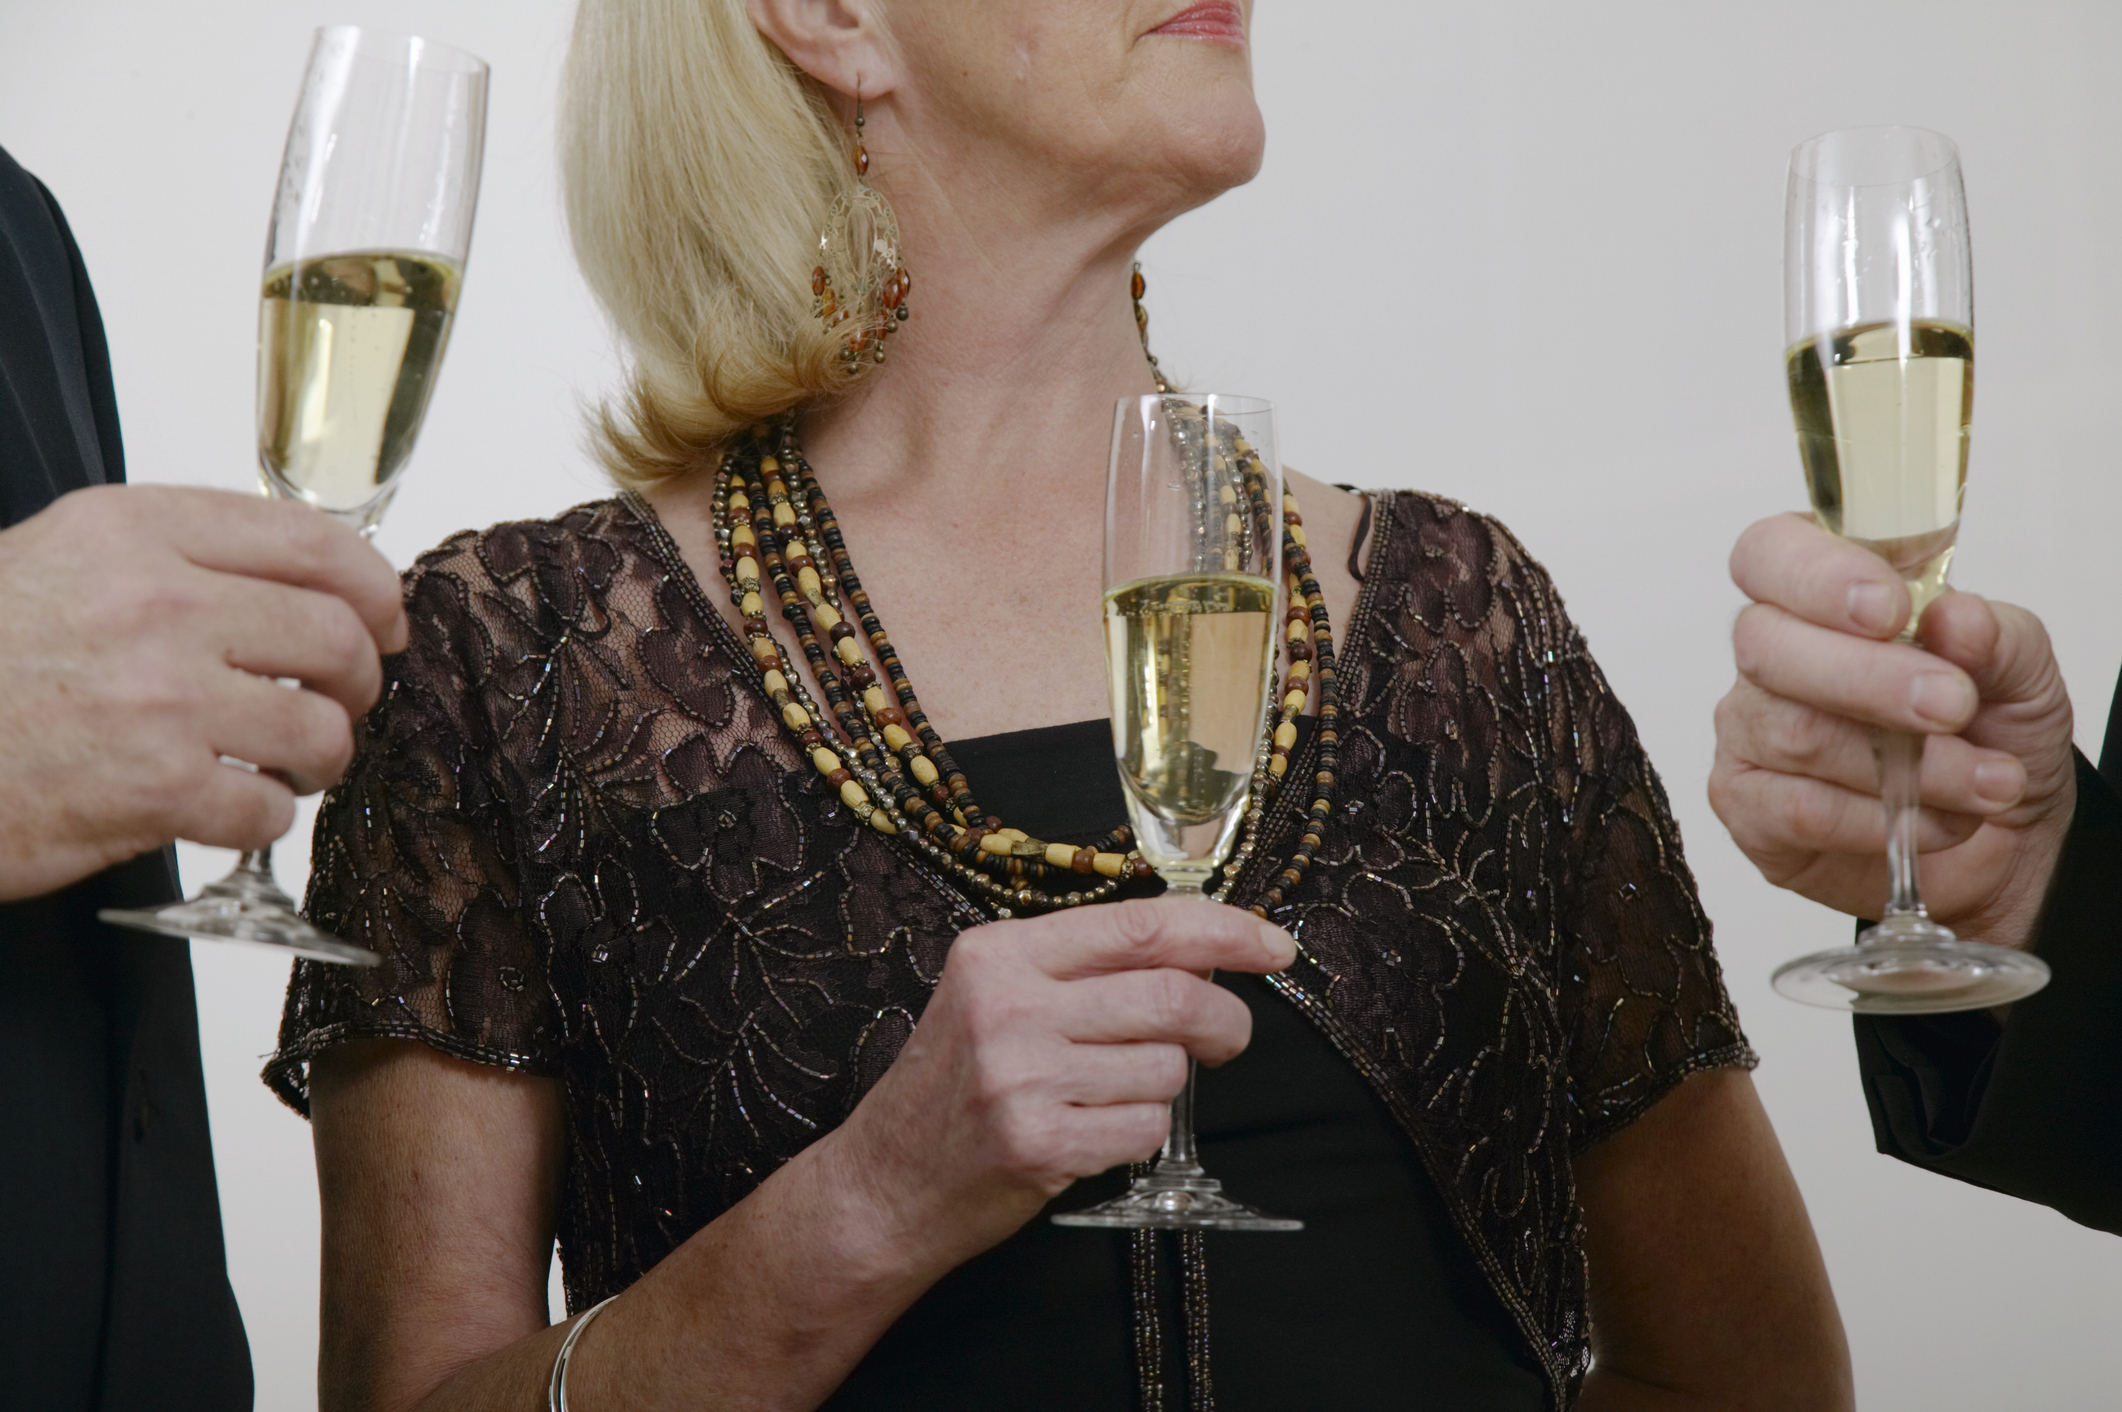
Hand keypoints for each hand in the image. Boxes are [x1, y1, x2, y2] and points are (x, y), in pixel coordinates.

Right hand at [0, 484, 408, 900]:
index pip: (314, 542)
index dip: (374, 589)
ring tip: (287, 762)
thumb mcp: (62, 558)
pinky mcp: (155, 789)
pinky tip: (226, 806)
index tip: (385, 620)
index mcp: (138, 530)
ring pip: (321, 728)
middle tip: (342, 703)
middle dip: (360, 679)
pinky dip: (262, 816)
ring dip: (321, 756)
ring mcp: (161, 698)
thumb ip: (178, 556)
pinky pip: (268, 808)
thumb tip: (299, 582)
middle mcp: (158, 603)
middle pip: (338, 636)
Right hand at [824, 897, 1294, 1268]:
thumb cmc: (954, 1086)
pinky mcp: (1039, 1143)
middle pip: (1172, 995)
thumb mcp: (997, 997)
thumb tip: (1205, 946)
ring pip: (1167, 1067)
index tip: (1273, 946)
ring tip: (1116, 1094)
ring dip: (1166, 1086)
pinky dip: (1141, 1132)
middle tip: (1226, 1038)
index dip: (1224, 931)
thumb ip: (1085, 967)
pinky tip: (1095, 1132)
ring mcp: (1021, 1076)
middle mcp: (1008, 1005)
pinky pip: (1145, 1128)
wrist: (884, 1185)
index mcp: (1000, 952)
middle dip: (1224, 1020)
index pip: (1141, 925)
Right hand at [1709, 512, 2075, 948]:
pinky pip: (1796, 809)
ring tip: (1986, 782)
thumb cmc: (1991, 731)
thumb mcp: (2021, 673)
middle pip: (1767, 645)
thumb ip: (1995, 637)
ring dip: (1905, 765)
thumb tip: (1955, 619)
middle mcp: (1773, 653)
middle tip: (1953, 706)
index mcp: (1825, 593)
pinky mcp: (1749, 805)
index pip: (1772, 554)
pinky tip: (1934, 821)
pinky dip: (1878, 820)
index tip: (1892, 609)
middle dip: (1869, 679)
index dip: (1818, 576)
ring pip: (1794, 733)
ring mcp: (1750, 729)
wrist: (1997, 833)